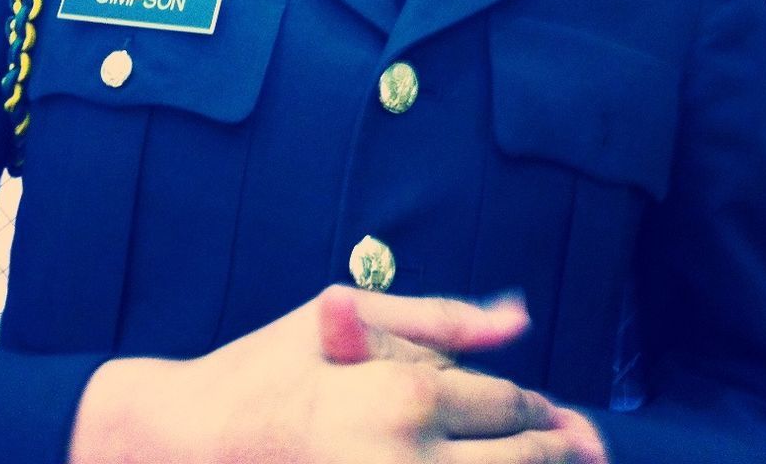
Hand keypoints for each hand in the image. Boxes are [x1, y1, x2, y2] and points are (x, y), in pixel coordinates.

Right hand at [68, 286, 606, 463]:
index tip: (565, 422)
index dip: (546, 413)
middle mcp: (410, 461)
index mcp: (407, 394)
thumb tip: (519, 317)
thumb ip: (438, 319)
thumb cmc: (262, 369)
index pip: (511, 406)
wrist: (179, 443)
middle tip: (586, 454)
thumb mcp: (342, 316)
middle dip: (562, 458)